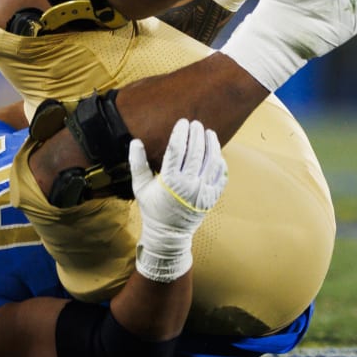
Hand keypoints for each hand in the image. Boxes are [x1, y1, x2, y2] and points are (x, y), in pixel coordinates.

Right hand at [129, 119, 227, 283]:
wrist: (168, 235)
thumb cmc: (153, 209)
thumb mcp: (140, 188)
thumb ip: (138, 164)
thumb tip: (135, 141)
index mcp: (169, 182)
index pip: (177, 150)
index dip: (180, 133)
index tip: (182, 122)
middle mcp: (188, 185)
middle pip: (196, 152)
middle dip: (196, 134)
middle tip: (196, 123)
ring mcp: (203, 191)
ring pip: (212, 161)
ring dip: (211, 144)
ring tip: (209, 132)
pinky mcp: (212, 197)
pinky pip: (221, 175)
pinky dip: (220, 161)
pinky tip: (216, 151)